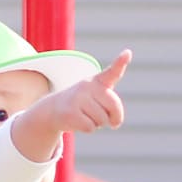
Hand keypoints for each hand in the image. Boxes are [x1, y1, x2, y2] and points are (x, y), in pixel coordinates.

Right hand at [16, 51, 131, 158]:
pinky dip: (88, 129)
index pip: (112, 71)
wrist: (54, 108)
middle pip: (113, 106)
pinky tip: (78, 121)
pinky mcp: (70, 112)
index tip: (127, 53)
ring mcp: (77, 98)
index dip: (121, 62)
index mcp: (97, 81)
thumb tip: (115, 122)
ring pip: (102, 120)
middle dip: (114, 117)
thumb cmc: (84, 104)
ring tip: (85, 116)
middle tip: (105, 118)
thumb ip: (113, 107)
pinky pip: (91, 127)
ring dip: (97, 124)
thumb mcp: (98, 100)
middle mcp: (87, 86)